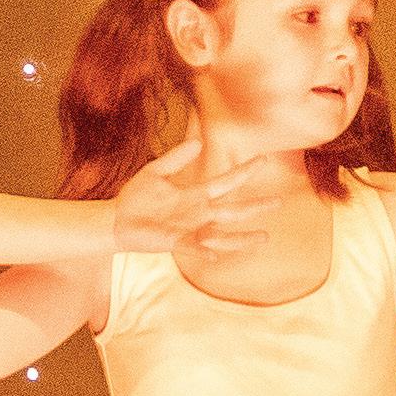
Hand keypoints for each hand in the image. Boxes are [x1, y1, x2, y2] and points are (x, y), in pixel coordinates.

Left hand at [105, 142, 270, 262]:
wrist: (116, 220)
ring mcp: (189, 230)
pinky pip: (192, 247)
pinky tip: (215, 254)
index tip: (263, 159)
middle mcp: (198, 214)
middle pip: (233, 210)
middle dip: (256, 206)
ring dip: (242, 238)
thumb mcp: (156, 172)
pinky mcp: (174, 242)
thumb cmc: (137, 198)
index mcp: (196, 196)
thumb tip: (198, 142)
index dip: (244, 171)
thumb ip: (176, 158)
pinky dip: (203, 250)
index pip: (226, 182)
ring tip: (264, 237)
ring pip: (222, 235)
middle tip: (280, 202)